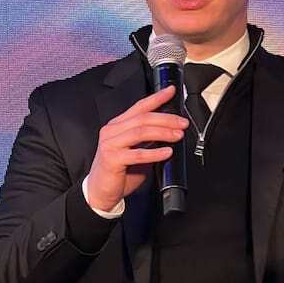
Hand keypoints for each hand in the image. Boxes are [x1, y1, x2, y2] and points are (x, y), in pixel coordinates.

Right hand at [85, 85, 188, 210]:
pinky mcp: (111, 159)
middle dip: (166, 118)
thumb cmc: (119, 171)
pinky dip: (154, 152)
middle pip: (143, 118)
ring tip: (178, 136)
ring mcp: (110, 144)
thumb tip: (172, 132)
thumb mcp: (135, 150)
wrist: (101, 191)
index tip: (171, 91)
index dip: (156, 97)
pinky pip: (137, 154)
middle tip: (182, 123)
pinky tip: (167, 153)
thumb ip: (148, 140)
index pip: (139, 106)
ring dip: (163, 132)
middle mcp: (112, 131)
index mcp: (118, 125)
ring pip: (141, 132)